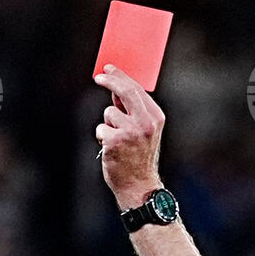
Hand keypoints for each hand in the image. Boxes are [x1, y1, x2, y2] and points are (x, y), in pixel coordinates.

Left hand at [94, 65, 164, 207]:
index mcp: (155, 118)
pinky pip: (101, 129)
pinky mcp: (115, 141)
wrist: (139, 186)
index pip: (137, 89)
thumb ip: (133, 111)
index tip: (109, 69)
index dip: (121, 77)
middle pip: (125, 92)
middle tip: (99, 77)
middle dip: (110, 81)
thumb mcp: (143, 131)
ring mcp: (130, 132)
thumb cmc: (139, 158)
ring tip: (116, 140)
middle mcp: (146, 122)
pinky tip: (111, 149)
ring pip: (109, 113)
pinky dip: (103, 138)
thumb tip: (117, 90)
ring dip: (107, 125)